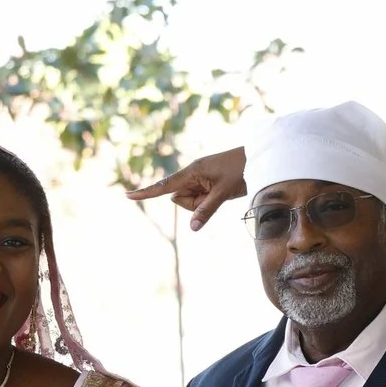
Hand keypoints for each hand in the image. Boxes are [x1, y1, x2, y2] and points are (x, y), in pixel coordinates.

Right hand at [127, 147, 248, 231]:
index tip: (127, 195)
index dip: (146, 193)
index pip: (164, 186)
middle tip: (216, 192)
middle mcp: (192, 174)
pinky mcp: (206, 184)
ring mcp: (199, 179)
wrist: (258, 158)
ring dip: (204, 202)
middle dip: (195, 203)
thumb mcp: (223, 192)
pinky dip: (209, 201)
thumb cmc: (241, 170)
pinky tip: (221, 190)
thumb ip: (206, 210)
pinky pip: (201, 200)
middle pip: (181, 199)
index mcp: (192, 171)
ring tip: (221, 190)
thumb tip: (192, 228)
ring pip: (191, 202)